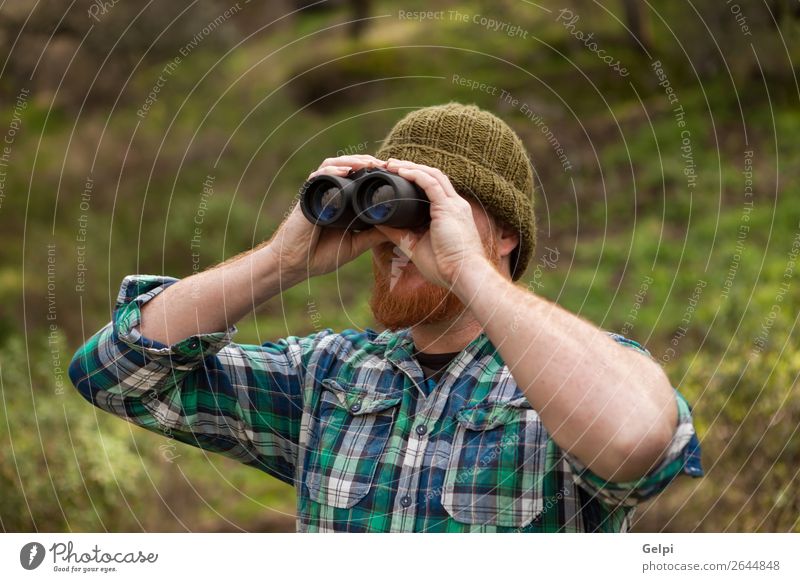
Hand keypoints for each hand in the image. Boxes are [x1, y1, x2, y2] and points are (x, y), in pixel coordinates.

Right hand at [268, 155, 388, 280]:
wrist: (296, 264)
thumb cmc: (321, 255)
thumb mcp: (355, 245)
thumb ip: (373, 236)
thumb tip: (397, 229)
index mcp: (342, 202)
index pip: (359, 178)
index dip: (375, 172)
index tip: (393, 173)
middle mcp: (330, 193)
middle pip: (348, 167)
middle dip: (367, 162)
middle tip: (386, 165)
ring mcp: (318, 193)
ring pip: (334, 165)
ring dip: (352, 161)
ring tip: (369, 164)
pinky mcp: (307, 196)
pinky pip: (318, 177)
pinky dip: (332, 171)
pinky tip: (345, 171)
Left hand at [374, 158, 487, 287]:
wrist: (463, 275)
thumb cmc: (444, 267)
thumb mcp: (415, 246)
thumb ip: (399, 233)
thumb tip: (379, 223)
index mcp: (450, 214)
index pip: (434, 189)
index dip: (415, 180)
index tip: (397, 177)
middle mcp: (455, 205)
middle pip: (433, 177)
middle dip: (412, 168)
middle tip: (390, 165)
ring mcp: (454, 204)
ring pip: (432, 175)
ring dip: (411, 167)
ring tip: (392, 164)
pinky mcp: (448, 207)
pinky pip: (430, 183)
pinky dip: (415, 175)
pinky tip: (401, 171)